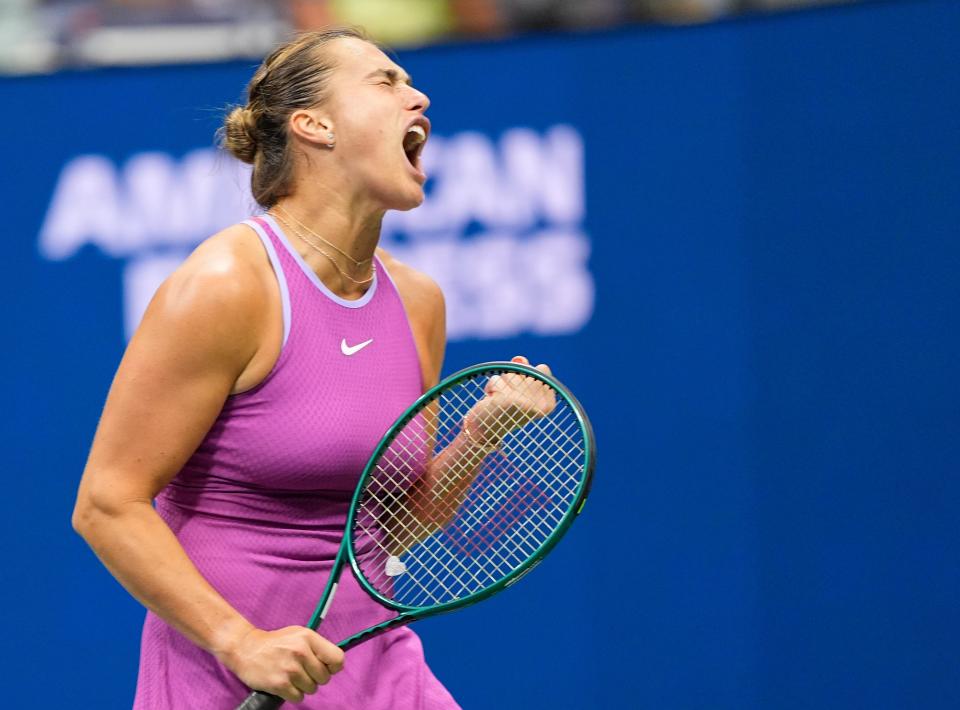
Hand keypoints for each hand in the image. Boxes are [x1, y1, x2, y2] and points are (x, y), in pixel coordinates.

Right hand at [220, 625, 344, 702]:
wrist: (246, 648)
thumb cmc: (275, 643)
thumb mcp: (299, 634)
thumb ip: (317, 647)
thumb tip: (335, 664)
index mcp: (308, 638)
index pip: (337, 658)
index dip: (333, 667)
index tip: (325, 667)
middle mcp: (301, 652)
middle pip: (324, 678)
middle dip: (316, 678)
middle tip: (303, 672)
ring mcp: (290, 669)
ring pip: (312, 689)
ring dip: (303, 686)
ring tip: (291, 676)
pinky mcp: (279, 684)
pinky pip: (298, 697)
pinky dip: (293, 694)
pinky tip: (285, 684)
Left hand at [467, 356, 555, 445]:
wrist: (486, 430)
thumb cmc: (505, 408)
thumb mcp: (520, 389)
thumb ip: (524, 369)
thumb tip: (519, 358)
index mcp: (548, 404)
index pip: (542, 369)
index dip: (528, 376)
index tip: (523, 393)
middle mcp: (540, 406)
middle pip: (525, 369)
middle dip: (513, 379)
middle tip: (510, 398)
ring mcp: (525, 404)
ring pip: (509, 374)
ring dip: (501, 384)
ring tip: (500, 400)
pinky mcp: (508, 402)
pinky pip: (496, 380)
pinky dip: (491, 387)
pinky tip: (492, 402)